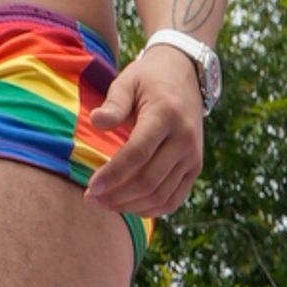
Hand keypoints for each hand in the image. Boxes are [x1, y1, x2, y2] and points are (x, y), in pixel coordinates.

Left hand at [91, 36, 209, 224]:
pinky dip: (149, 209)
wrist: (186, 77)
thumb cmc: (148, 81)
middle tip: (91, 198)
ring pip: (160, 195)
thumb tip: (96, 122)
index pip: (138, 153)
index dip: (113, 174)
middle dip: (117, 195)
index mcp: (166, 115)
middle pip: (149, 180)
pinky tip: (127, 205)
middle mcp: (184, 139)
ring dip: (130, 205)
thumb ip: (113, 103)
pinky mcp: (195, 168)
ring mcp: (193, 157)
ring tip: (104, 202)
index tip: (91, 187)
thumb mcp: (128, 82)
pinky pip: (173, 200)